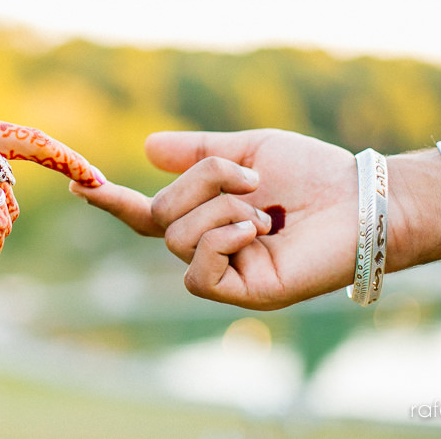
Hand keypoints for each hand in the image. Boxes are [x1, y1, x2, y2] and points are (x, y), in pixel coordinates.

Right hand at [75, 129, 353, 308]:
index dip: (112, 201)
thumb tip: (145, 149)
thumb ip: (198, 152)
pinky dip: (221, 240)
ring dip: (220, 210)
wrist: (360, 199)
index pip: (146, 215)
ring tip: (264, 210)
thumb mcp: (247, 148)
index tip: (80, 183)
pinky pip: (199, 271)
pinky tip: (254, 230)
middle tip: (250, 177)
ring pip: (179, 240)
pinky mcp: (244, 292)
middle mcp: (210, 245)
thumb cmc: (314, 172)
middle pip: (161, 217)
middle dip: (200, 184)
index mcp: (207, 215)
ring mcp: (226, 271)